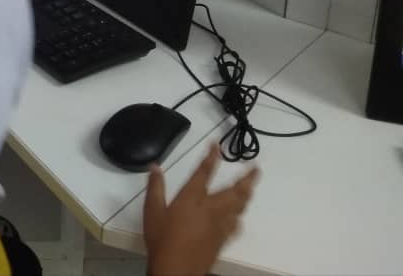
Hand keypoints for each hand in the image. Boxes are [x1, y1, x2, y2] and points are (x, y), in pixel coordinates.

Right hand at [144, 144, 258, 275]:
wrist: (177, 269)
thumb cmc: (162, 239)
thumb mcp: (152, 211)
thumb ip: (155, 188)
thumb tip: (155, 167)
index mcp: (192, 198)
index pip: (205, 172)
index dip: (212, 157)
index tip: (217, 146)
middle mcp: (210, 208)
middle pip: (234, 190)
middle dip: (247, 178)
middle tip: (256, 168)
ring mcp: (219, 225)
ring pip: (239, 206)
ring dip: (247, 194)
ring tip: (252, 186)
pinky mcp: (222, 239)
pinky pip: (236, 224)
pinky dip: (240, 216)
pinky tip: (239, 216)